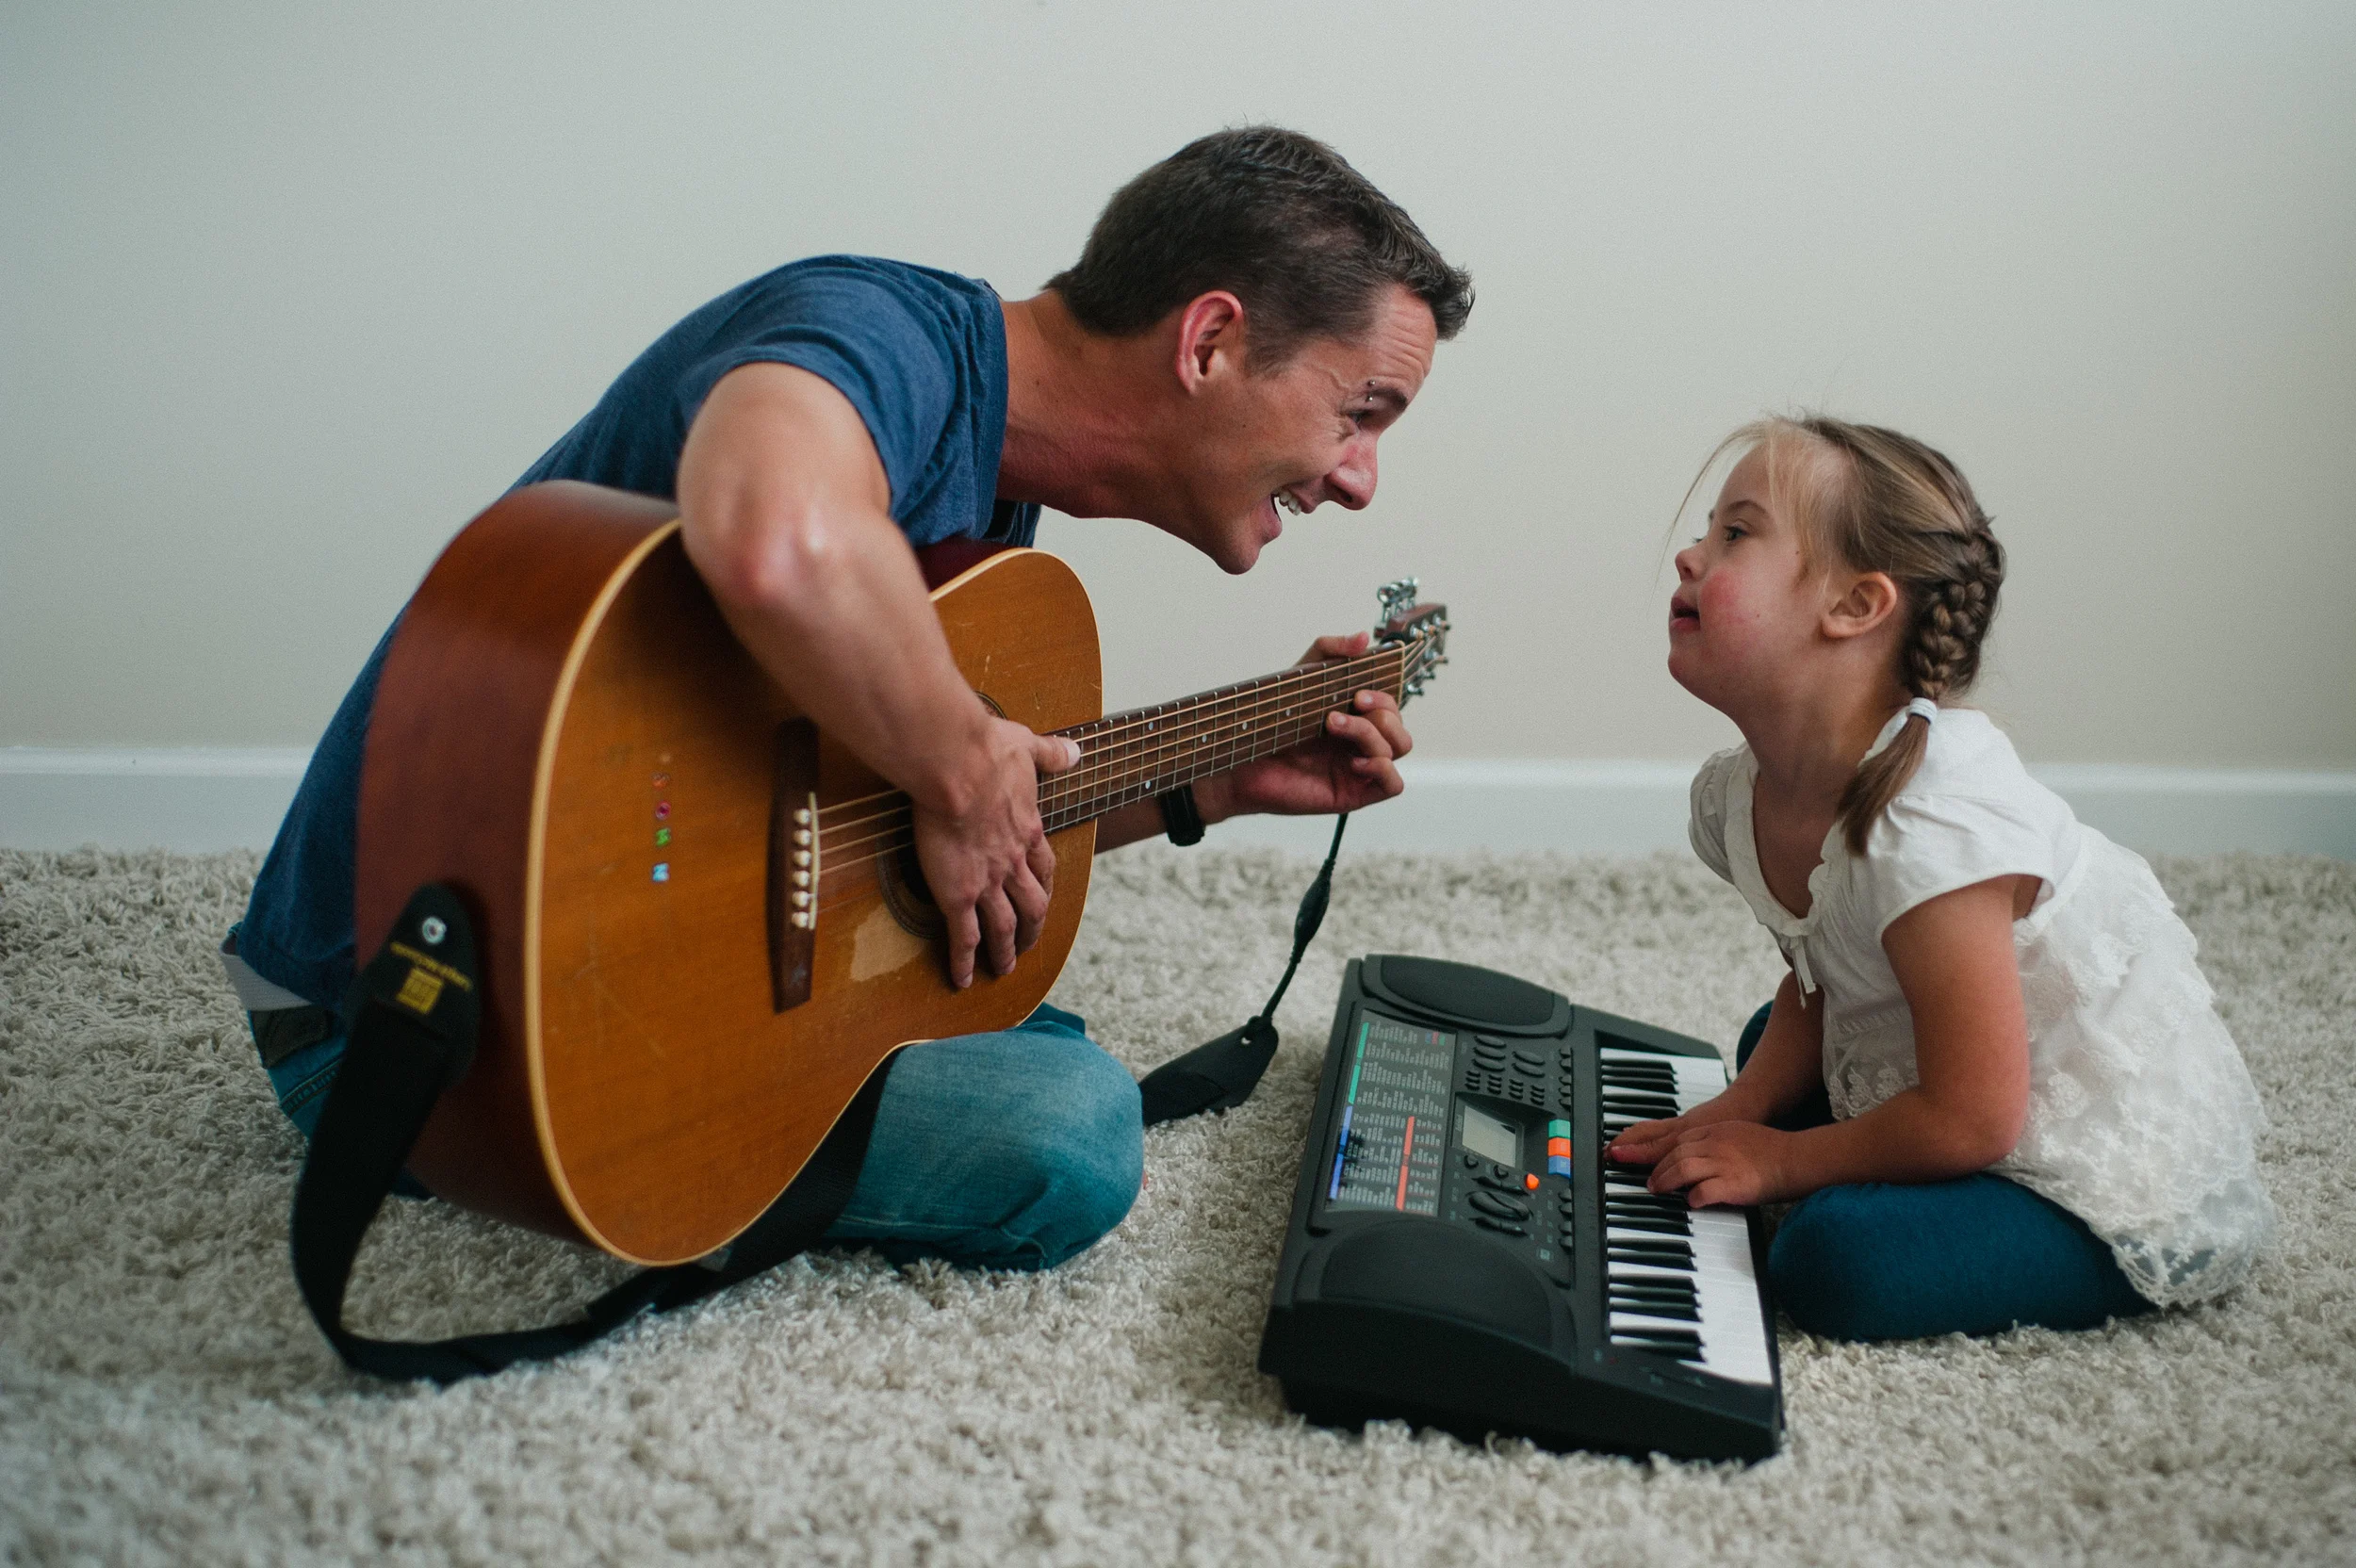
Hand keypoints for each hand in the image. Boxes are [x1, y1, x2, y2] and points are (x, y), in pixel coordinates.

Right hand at [912, 721, 1080, 989]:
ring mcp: (987, 882)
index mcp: (1027, 830)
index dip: (1042, 886)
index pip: (1042, 867)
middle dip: (1031, 928)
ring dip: (1005, 952)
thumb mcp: (1027, 745)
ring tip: (1003, 970)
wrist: (958, 765)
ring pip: (1003, 927)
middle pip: (1031, 906)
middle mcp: (1012, 862)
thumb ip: (1050, 753)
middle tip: (1027, 944)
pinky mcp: (958, 894)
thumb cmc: (986, 751)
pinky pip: (964, 936)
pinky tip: (961, 979)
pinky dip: (964, 961)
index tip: (1041, 896)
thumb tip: (1073, 751)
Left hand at [1200, 632, 1413, 819]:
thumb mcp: (1301, 675)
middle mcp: (1360, 743)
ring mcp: (1359, 768)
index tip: (1358, 691)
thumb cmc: (1270, 721)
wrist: (1241, 756)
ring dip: (1372, 733)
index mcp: (1355, 717)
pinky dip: (1384, 769)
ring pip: (1397, 749)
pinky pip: (1393, 785)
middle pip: (1399, 727)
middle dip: (1384, 711)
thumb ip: (1331, 650)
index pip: (1392, 706)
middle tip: (1352, 702)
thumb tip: (1363, 638)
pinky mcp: (1353, 793)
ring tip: (1333, 724)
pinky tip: (1355, 762)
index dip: (1385, 696)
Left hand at [1636, 1121, 1800, 1208]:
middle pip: (1675, 1153)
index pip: (1677, 1139)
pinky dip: (1693, 1198)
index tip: (1646, 1161)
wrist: (1797, 1158)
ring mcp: (1724, 1162)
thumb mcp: (1737, 1134)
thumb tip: (1696, 1154)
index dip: (1657, 1151)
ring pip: (1682, 1169)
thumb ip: (1715, 1140)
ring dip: (1666, 1181)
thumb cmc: (1771, 1151)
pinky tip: (1690, 1203)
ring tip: (1659, 1191)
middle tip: (1650, 1183)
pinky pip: (1704, 1190)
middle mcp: (1716, 1143)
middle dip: (1657, 1169)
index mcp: (1716, 1131)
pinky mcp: (1734, 1183)